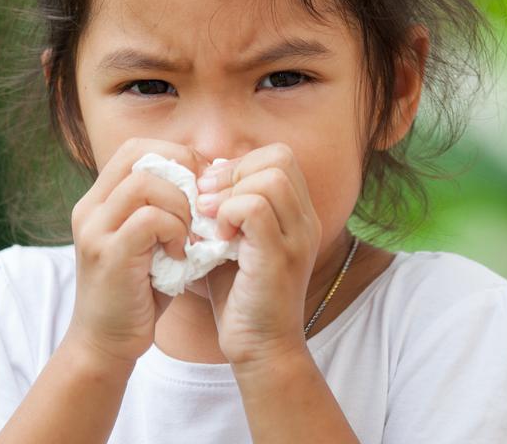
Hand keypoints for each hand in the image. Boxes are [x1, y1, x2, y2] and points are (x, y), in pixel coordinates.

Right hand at [65, 138, 208, 365]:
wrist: (106, 343)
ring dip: (180, 206)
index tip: (201, 186)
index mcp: (99, 199)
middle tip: (201, 206)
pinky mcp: (108, 255)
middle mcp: (90, 208)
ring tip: (188, 236)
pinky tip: (180, 254)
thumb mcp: (150, 241)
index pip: (137, 148)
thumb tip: (210, 179)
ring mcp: (95, 230)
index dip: (175, 156)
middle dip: (182, 173)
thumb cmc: (138, 291)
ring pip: (146, 184)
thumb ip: (166, 209)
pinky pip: (149, 219)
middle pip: (140, 155)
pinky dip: (174, 231)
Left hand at [194, 143, 323, 365]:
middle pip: (279, 158)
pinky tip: (216, 237)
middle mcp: (305, 221)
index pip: (280, 156)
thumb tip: (201, 176)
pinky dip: (228, 213)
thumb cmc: (240, 297)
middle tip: (205, 200)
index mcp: (297, 214)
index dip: (240, 164)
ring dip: (229, 192)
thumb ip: (225, 210)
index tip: (211, 191)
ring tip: (208, 219)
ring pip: (270, 177)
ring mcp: (297, 238)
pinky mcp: (280, 257)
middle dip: (234, 171)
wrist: (259, 349)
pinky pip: (256, 208)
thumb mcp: (232, 243)